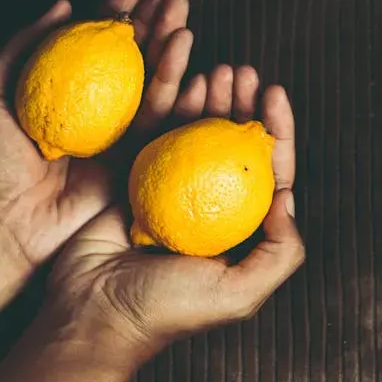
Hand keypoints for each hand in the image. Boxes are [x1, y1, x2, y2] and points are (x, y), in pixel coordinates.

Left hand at [0, 0, 194, 269]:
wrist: (4, 222)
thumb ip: (20, 46)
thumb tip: (63, 2)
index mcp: (66, 87)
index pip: (99, 37)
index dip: (121, 3)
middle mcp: (99, 106)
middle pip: (134, 53)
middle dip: (156, 17)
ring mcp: (120, 134)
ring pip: (154, 81)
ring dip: (172, 45)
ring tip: (184, 15)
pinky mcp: (137, 161)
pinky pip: (161, 122)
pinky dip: (177, 90)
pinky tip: (191, 61)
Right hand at [39, 67, 304, 361]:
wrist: (93, 313)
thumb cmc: (166, 310)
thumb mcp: (238, 294)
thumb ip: (279, 253)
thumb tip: (287, 196)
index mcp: (240, 232)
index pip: (269, 173)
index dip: (278, 132)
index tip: (274, 95)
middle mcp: (211, 208)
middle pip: (235, 146)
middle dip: (245, 105)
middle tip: (244, 72)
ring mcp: (174, 192)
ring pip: (200, 134)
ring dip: (213, 98)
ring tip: (221, 69)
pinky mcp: (137, 180)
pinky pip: (160, 134)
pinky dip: (174, 107)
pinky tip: (186, 82)